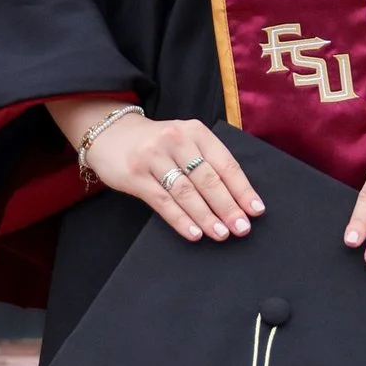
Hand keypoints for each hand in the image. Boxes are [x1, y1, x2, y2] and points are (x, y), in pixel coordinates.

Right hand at [56, 102, 262, 243]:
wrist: (109, 133)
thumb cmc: (156, 143)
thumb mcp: (184, 140)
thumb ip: (206, 161)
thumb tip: (237, 197)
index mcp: (196, 131)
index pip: (225, 163)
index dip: (242, 189)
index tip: (256, 210)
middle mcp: (176, 140)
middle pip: (208, 178)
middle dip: (228, 206)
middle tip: (242, 228)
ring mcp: (154, 157)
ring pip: (186, 192)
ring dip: (206, 216)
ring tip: (222, 234)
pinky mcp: (135, 174)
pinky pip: (163, 201)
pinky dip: (181, 219)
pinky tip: (194, 233)